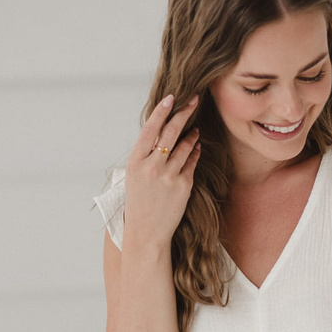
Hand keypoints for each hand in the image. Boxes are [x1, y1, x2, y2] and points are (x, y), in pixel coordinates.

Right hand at [123, 94, 200, 249]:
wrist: (146, 233)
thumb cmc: (139, 204)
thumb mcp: (134, 177)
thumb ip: (145, 156)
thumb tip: (160, 134)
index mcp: (135, 162)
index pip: (150, 129)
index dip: (161, 111)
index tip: (172, 97)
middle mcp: (152, 167)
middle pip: (171, 132)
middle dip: (184, 113)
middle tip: (194, 100)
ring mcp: (169, 176)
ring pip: (185, 146)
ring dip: (192, 134)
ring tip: (195, 127)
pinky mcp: (183, 186)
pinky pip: (192, 162)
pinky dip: (195, 151)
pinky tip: (197, 146)